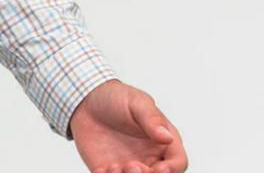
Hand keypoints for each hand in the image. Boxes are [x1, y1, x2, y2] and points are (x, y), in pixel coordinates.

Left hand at [68, 78, 186, 172]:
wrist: (85, 100)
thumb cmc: (115, 97)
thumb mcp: (135, 101)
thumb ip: (151, 118)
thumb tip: (167, 137)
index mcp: (163, 141)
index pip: (178, 162)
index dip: (173, 169)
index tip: (160, 169)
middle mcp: (150, 158)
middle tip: (134, 166)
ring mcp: (131, 166)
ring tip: (115, 167)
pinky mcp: (111, 171)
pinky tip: (102, 168)